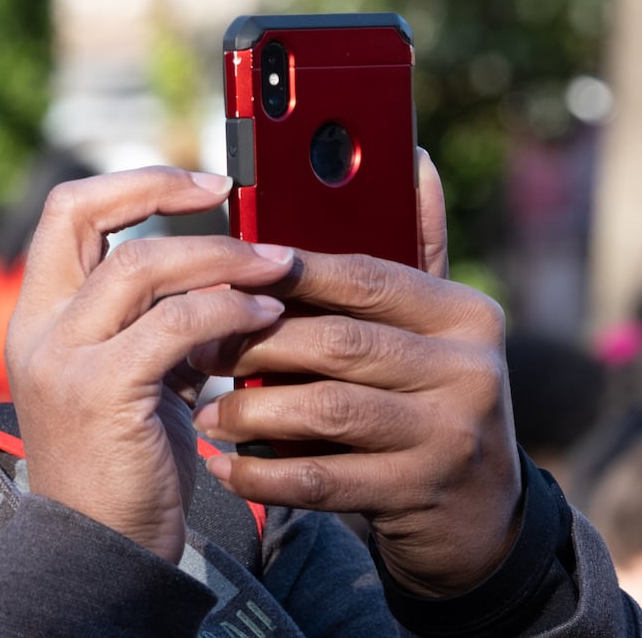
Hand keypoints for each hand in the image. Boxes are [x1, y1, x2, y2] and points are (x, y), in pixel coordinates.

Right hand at [5, 167, 295, 562]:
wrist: (102, 549)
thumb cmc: (126, 462)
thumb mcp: (132, 374)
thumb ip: (156, 320)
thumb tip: (224, 269)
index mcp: (38, 313)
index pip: (66, 209)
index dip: (133, 181)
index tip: (200, 183)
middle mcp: (37, 326)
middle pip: (85, 214)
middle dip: (166, 193)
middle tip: (236, 200)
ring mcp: (61, 358)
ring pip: (139, 266)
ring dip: (219, 258)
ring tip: (274, 268)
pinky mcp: (100, 392)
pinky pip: (174, 327)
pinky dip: (228, 312)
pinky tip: (264, 319)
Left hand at [192, 152, 521, 595]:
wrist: (475, 514)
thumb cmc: (423, 395)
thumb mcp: (428, 324)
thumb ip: (410, 247)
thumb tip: (410, 154)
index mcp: (463, 312)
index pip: (364, 275)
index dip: (287, 271)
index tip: (221, 269)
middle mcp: (469, 369)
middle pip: (338, 340)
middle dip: (256, 342)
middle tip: (193, 348)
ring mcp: (449, 435)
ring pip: (326, 408)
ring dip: (252, 411)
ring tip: (205, 413)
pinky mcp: (419, 493)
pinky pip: (322, 478)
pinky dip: (262, 474)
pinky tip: (223, 467)